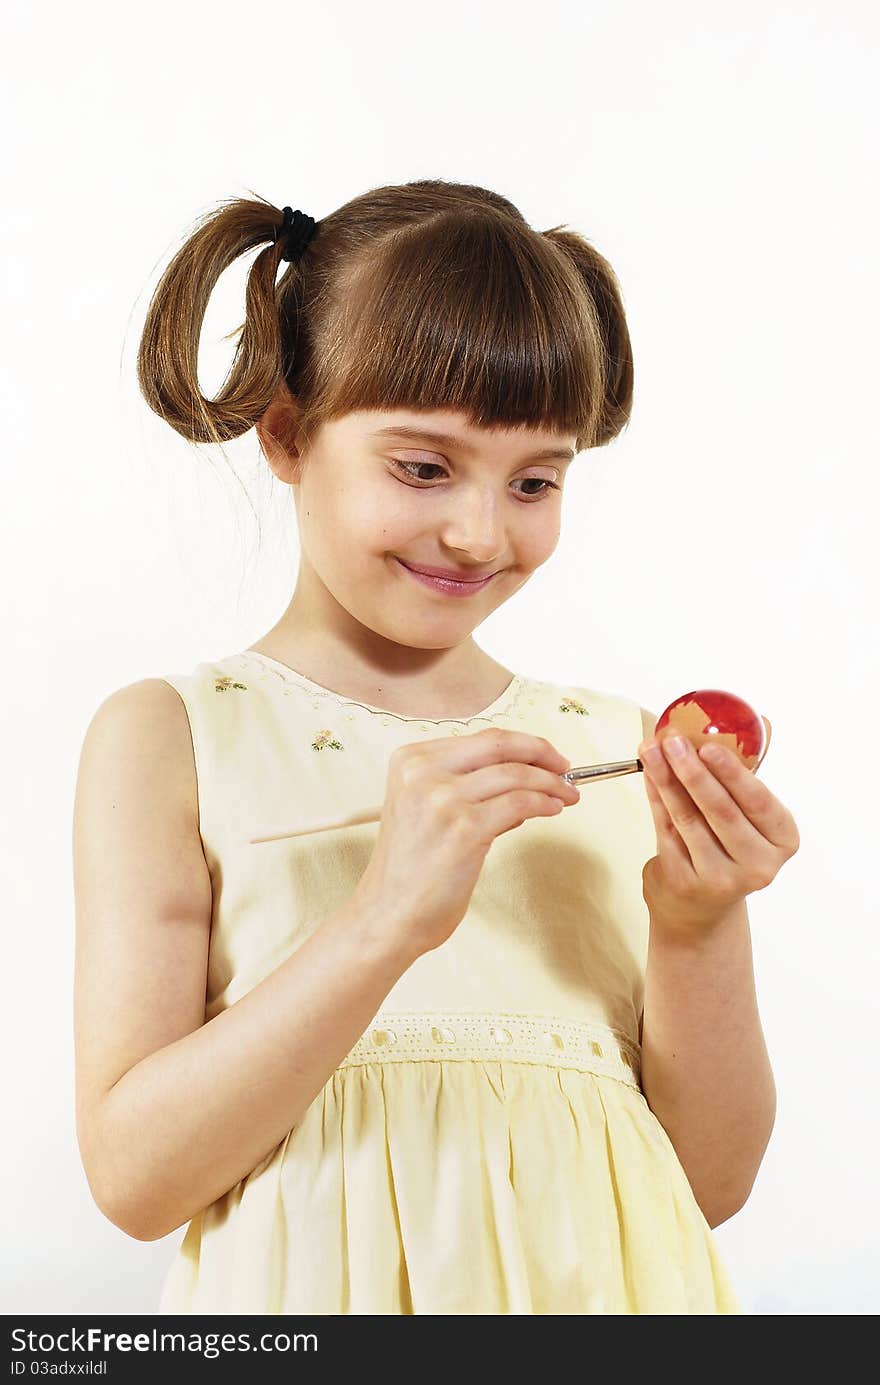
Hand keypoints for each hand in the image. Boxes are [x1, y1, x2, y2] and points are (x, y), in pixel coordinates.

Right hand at [355, 728, 579, 959]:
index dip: (522, 744)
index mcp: (410, 760)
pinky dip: (544, 804)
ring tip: (566, 795)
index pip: (481, 738)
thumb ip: (467, 788)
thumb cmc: (409, 869)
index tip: (544, 755)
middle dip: (542, 753)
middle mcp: (423, 772)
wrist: (388, 913)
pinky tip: (552, 810)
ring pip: (516, 774)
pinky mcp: (464, 828)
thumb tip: (524, 777)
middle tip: (565, 768)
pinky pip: (520, 804)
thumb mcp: (425, 809)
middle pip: (500, 745)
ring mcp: (443, 799)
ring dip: (550, 783)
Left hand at [637, 718, 799, 937]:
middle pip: (721, 812)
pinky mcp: (686, 882)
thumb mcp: (749, 815)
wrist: (702, 905)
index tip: (708, 746)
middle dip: (693, 771)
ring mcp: (721, 878)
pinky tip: (648, 774)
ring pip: (689, 819)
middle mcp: (758, 865)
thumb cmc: (729, 843)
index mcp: (783, 840)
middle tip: (672, 740)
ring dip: (665, 779)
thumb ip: (748, 772)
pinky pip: (666, 831)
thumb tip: (761, 720)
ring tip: (650, 749)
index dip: (732, 773)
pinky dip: (655, 798)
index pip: (758, 802)